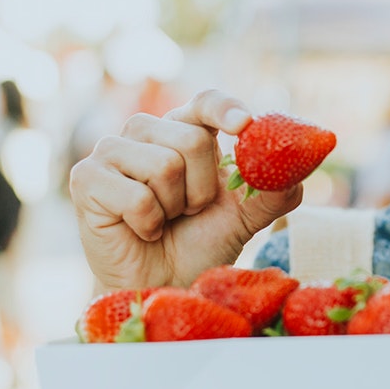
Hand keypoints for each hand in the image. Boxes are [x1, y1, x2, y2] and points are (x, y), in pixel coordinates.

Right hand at [69, 90, 302, 289]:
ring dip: (174, 206)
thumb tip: (303, 159)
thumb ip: (273, 187)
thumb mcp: (245, 215)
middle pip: (191, 139)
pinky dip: (148, 222)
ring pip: (164, 165)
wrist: (162, 285)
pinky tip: (139, 230)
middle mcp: (144, 132)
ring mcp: (111, 152)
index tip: (245, 125)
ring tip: (164, 219)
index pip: (205, 103)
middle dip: (202, 188)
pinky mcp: (86, 179)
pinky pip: (136, 194)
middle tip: (189, 211)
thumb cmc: (199, 244)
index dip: (224, 109)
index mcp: (183, 130)